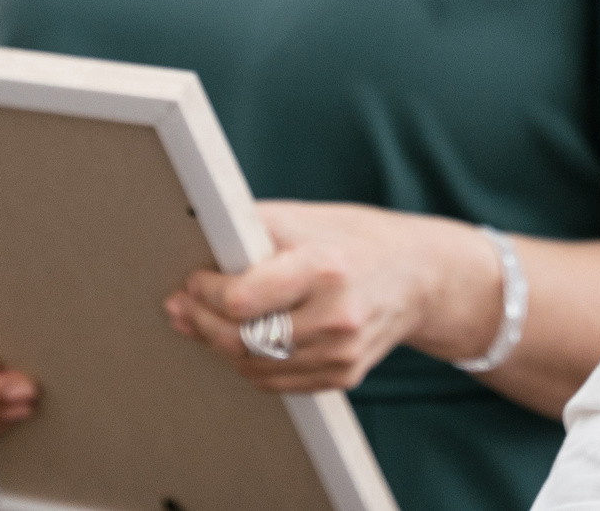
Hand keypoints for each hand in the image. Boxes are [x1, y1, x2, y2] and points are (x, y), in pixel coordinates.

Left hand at [164, 201, 499, 394]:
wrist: (418, 276)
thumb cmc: (357, 240)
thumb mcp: (307, 218)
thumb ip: (252, 228)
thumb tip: (198, 237)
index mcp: (326, 269)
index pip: (245, 298)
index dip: (207, 292)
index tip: (192, 280)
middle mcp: (337, 317)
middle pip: (244, 338)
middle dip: (201, 321)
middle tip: (180, 306)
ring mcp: (342, 354)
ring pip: (255, 365)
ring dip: (219, 344)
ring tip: (200, 321)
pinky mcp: (343, 376)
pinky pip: (277, 381)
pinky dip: (249, 362)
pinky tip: (236, 340)